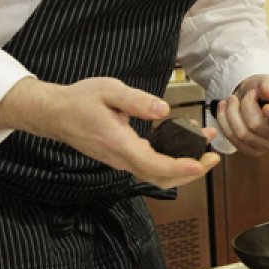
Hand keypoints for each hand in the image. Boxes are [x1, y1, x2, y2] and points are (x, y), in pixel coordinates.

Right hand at [0, 77, 219, 189]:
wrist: (55, 114)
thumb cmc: (80, 100)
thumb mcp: (109, 90)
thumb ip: (136, 100)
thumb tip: (163, 110)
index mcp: (118, 143)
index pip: (154, 164)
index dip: (180, 167)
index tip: (200, 163)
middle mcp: (121, 158)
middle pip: (160, 177)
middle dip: (191, 171)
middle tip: (213, 157)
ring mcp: (121, 160)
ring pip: (156, 173)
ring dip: (182, 165)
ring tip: (203, 146)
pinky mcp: (122, 156)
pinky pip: (149, 164)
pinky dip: (169, 158)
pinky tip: (180, 138)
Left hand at [214, 74, 268, 156]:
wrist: (250, 98)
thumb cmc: (264, 91)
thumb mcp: (268, 82)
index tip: (267, 107)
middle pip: (258, 126)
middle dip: (247, 105)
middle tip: (248, 93)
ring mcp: (263, 147)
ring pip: (241, 133)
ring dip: (232, 112)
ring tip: (232, 98)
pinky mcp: (246, 149)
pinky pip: (231, 137)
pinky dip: (224, 120)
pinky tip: (224, 107)